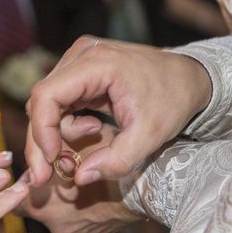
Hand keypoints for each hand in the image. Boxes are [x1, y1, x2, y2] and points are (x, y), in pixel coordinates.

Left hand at [22, 124, 143, 232]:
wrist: (148, 188)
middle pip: (37, 202)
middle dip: (45, 184)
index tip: (37, 163)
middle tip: (59, 166)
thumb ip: (51, 142)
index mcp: (41, 204)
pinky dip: (81, 205)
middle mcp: (53, 224)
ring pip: (58, 210)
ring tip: (78, 176)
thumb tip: (40, 140)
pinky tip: (94, 191)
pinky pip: (78, 219)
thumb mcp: (75, 141)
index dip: (25, 175)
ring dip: (63, 195)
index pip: (15, 193)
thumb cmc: (110, 159)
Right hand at [26, 37, 211, 184]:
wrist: (191, 77)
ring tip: (79, 152)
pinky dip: (63, 126)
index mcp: (97, 62)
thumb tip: (79, 178)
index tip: (52, 161)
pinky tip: (91, 131)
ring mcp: (79, 60)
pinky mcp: (81, 70)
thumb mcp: (151, 135)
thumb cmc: (174, 100)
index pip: (47, 95)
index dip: (42, 131)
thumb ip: (117, 160)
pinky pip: (58, 101)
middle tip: (43, 176)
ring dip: (53, 135)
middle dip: (40, 141)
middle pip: (40, 100)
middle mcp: (81, 54)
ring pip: (45, 103)